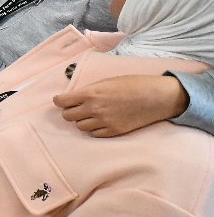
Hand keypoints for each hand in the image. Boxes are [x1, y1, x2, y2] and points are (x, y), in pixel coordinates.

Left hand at [54, 74, 189, 136]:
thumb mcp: (107, 81)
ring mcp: (104, 122)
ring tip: (91, 115)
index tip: (60, 100)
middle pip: (68, 116)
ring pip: (80, 127)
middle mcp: (94, 109)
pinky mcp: (114, 131)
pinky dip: (94, 129)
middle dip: (70, 111)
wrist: (156, 97)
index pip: (62, 101)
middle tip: (76, 108)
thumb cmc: (133, 84)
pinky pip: (94, 134)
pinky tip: (100, 122)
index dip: (59, 101)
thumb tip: (76, 97)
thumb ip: (90, 90)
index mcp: (90, 93)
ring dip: (82, 121)